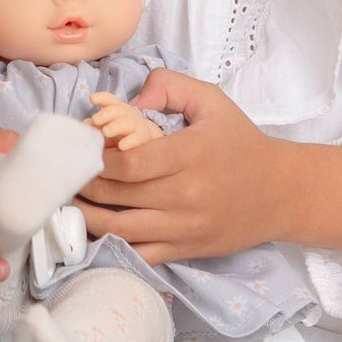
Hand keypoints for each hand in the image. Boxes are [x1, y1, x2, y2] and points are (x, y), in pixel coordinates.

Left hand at [75, 69, 289, 264]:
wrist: (281, 191)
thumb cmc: (240, 141)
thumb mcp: (211, 100)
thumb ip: (168, 87)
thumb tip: (127, 102)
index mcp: (190, 154)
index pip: (129, 164)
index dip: (96, 159)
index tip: (80, 149)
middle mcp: (186, 195)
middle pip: (117, 196)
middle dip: (81, 185)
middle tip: (60, 173)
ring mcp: (184, 228)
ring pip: (120, 230)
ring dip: (85, 217)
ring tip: (65, 202)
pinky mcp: (185, 249)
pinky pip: (138, 255)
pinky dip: (110, 246)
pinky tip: (91, 232)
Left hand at [88, 89, 161, 150]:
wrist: (144, 141)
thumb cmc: (119, 133)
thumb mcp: (106, 127)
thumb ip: (96, 125)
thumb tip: (85, 124)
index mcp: (117, 109)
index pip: (110, 100)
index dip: (102, 98)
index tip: (92, 99)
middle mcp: (127, 115)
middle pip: (117, 110)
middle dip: (106, 114)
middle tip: (95, 119)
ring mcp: (135, 126)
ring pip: (126, 123)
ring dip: (115, 126)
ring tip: (106, 132)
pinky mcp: (142, 139)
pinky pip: (137, 139)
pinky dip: (129, 142)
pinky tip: (121, 146)